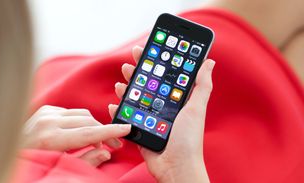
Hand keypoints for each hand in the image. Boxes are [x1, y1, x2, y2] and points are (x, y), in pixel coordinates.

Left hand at [23, 105, 130, 166]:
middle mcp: (48, 121)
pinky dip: (80, 121)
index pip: (89, 132)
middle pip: (89, 120)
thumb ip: (85, 162)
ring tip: (95, 142)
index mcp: (50, 138)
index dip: (110, 132)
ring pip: (83, 113)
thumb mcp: (57, 169)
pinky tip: (79, 133)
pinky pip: (72, 112)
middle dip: (104, 132)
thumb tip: (105, 152)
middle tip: (113, 145)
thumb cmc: (31, 165)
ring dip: (92, 126)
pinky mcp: (45, 109)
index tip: (126, 129)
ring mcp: (45, 113)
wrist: (8, 152)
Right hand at [108, 46, 213, 182]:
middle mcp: (162, 107)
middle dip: (137, 72)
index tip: (148, 48)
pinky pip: (127, 118)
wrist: (176, 167)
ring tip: (121, 82)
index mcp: (176, 100)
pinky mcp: (140, 130)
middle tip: (130, 62)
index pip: (164, 76)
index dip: (156, 62)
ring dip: (126, 89)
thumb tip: (209, 62)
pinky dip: (119, 111)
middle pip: (147, 85)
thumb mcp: (196, 108)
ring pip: (135, 99)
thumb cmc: (189, 139)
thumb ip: (201, 85)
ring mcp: (149, 118)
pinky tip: (114, 105)